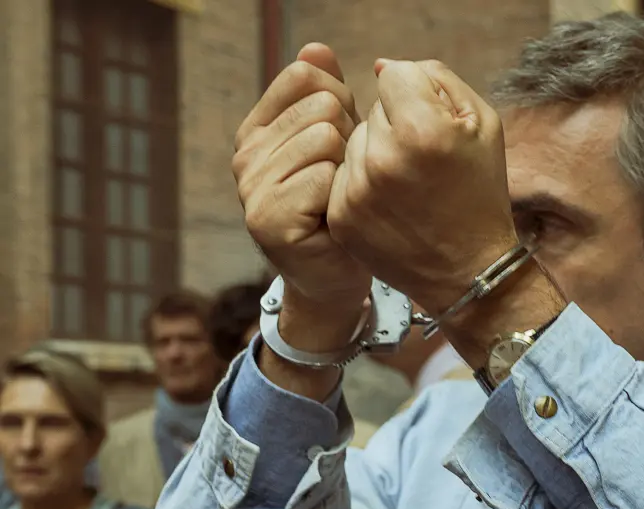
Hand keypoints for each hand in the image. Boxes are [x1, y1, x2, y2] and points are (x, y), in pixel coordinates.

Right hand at [233, 43, 369, 311]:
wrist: (335, 276)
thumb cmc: (340, 206)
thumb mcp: (336, 143)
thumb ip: (325, 95)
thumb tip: (316, 48)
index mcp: (257, 130)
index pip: (304, 75)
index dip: (340, 101)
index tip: (342, 139)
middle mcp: (245, 155)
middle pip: (321, 105)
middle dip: (349, 139)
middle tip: (343, 180)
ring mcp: (252, 187)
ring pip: (325, 138)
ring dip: (347, 169)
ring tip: (338, 198)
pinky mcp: (268, 218)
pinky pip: (323, 176)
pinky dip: (341, 196)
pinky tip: (332, 218)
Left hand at [326, 59, 517, 315]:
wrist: (468, 270)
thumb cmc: (480, 193)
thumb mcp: (484, 125)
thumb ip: (436, 80)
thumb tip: (382, 67)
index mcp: (424, 131)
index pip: (395, 76)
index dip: (419, 96)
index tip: (434, 126)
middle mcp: (383, 159)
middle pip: (373, 110)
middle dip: (396, 126)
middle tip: (423, 163)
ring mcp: (357, 191)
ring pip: (352, 141)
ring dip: (375, 153)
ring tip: (406, 184)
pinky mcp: (341, 216)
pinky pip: (341, 174)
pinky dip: (361, 182)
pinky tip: (390, 203)